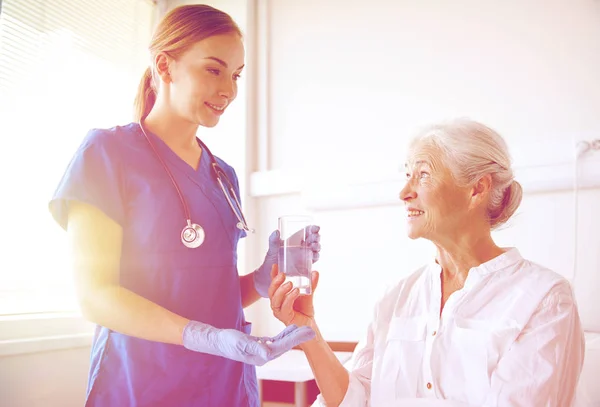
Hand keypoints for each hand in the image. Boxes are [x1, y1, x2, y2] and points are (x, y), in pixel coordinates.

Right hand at [182, 321, 314, 365]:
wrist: (217, 341)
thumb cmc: (227, 342)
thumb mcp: (240, 343)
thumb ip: (255, 348)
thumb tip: (268, 352)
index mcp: (262, 355)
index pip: (283, 346)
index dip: (296, 339)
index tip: (308, 332)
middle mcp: (264, 355)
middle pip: (286, 345)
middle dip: (299, 337)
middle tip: (312, 329)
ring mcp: (262, 350)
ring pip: (282, 342)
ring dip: (293, 335)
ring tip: (305, 327)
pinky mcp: (259, 345)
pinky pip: (276, 340)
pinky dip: (284, 334)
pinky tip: (290, 328)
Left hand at [254, 225, 320, 296]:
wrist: (268, 276)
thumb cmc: (270, 261)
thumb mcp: (272, 250)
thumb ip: (273, 241)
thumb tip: (276, 232)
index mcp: (296, 241)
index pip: (307, 232)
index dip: (313, 229)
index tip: (316, 228)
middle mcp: (302, 248)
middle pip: (313, 240)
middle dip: (316, 238)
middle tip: (315, 239)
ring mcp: (304, 258)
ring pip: (315, 251)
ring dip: (316, 248)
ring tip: (313, 248)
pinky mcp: (304, 268)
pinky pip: (311, 264)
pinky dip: (314, 261)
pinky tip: (313, 259)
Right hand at [268, 264, 319, 326]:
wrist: (309, 325)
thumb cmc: (305, 310)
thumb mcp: (308, 294)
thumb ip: (311, 284)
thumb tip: (315, 272)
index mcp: (280, 296)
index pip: (274, 284)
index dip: (273, 275)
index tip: (275, 265)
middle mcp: (277, 303)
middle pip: (271, 291)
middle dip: (275, 282)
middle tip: (282, 274)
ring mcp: (279, 311)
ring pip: (275, 299)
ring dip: (281, 290)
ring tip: (290, 283)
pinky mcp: (284, 317)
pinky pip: (284, 307)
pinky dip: (289, 298)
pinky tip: (296, 292)